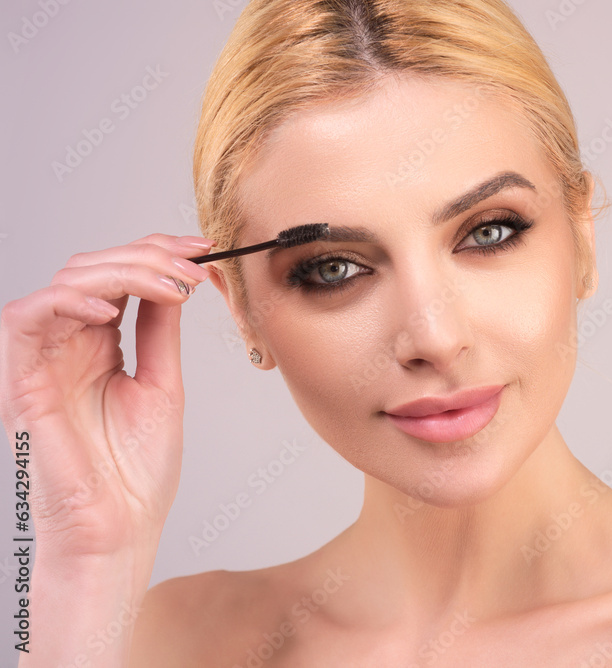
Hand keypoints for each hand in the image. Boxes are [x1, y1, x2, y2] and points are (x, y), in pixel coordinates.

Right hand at [1, 234, 213, 560]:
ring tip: (170, 284)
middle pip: (94, 269)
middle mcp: (67, 346)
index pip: (118, 279)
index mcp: (98, 347)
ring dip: (122, 271)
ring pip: (66, 282)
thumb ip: (159, 332)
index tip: (202, 249)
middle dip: (147, 254)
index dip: (156, 254)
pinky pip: (27, 317)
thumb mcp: (162, 385)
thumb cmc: (136, 472)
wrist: (117, 528)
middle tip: (193, 261)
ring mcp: (42, 359)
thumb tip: (175, 284)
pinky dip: (71, 301)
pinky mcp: (20, 378)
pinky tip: (113, 310)